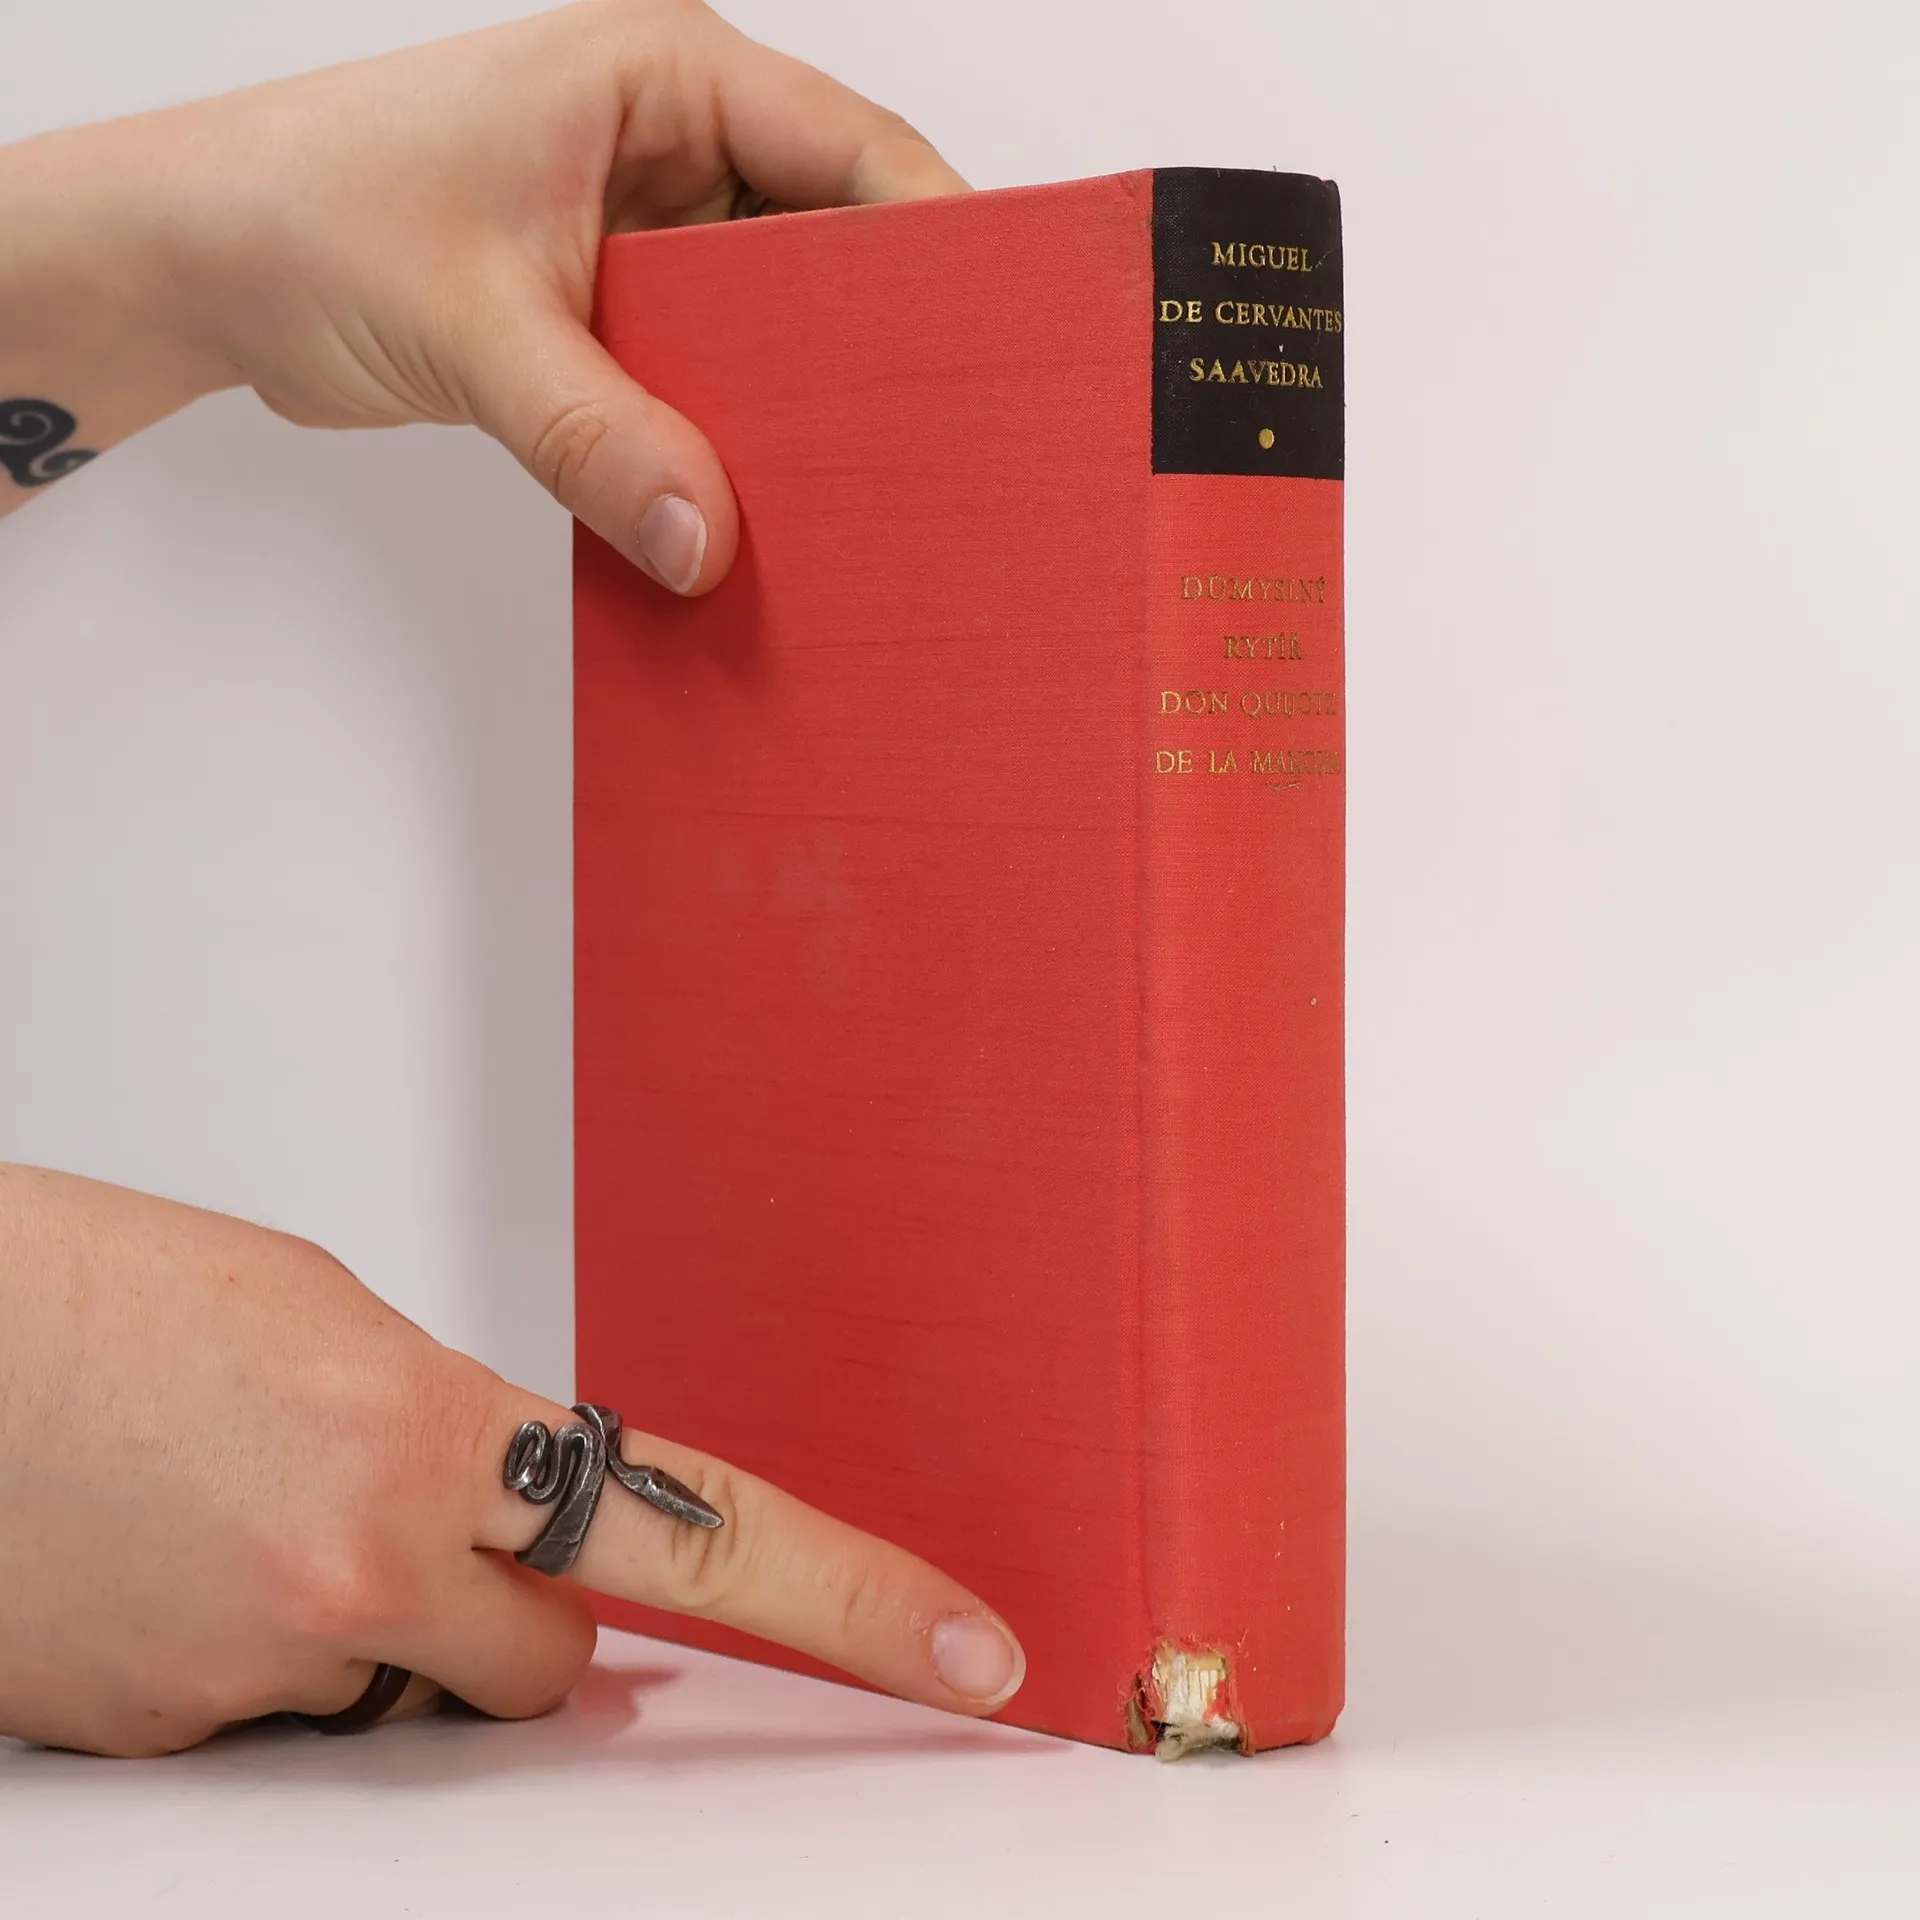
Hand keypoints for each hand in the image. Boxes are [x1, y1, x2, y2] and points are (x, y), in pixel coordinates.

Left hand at [0, 0, 966, 589]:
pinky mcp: (622, 309)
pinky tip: (759, 500)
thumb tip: (703, 540)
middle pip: (833, 240)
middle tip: (936, 436)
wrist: (208, 263)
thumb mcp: (469, 325)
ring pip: (780, 320)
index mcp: (660, 75)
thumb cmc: (307, 214)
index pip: (850, 148)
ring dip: (804, 402)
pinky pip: (717, 375)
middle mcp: (672, 143)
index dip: (934, 239)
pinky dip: (734, 434)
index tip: (996, 336)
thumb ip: (595, 433)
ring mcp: (651, 229)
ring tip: (860, 486)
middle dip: (883, 339)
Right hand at [0, 1166, 1023, 1755]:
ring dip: (374, 1634)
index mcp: (433, 1433)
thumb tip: (516, 1509)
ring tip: (246, 1518)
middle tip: (419, 1527)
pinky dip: (260, 1660)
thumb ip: (452, 1425)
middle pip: (547, 1664)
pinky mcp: (169, 1741)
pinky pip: (282, 1724)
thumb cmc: (101, 1299)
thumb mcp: (326, 1320)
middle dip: (520, 1616)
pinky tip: (179, 1564)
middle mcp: (364, 1573)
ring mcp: (259, 1674)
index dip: (859, 1600)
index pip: (707, 1535)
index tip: (969, 1651)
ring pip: (403, 1697)